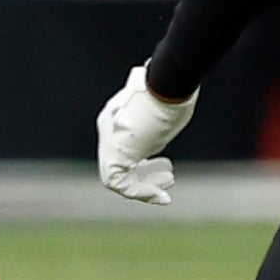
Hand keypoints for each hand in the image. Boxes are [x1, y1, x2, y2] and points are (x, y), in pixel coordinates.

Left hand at [95, 63, 196, 204]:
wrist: (165, 84)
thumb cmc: (170, 91)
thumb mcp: (164, 108)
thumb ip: (158, 123)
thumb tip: (167, 122)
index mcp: (117, 115)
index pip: (125, 147)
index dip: (144, 163)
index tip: (167, 168)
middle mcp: (109, 127)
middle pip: (120, 163)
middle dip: (144, 176)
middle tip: (168, 179)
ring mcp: (109, 140)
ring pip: (117, 177)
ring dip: (142, 188)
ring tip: (163, 193)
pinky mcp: (113, 152)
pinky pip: (119, 182)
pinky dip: (140, 192)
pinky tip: (160, 194)